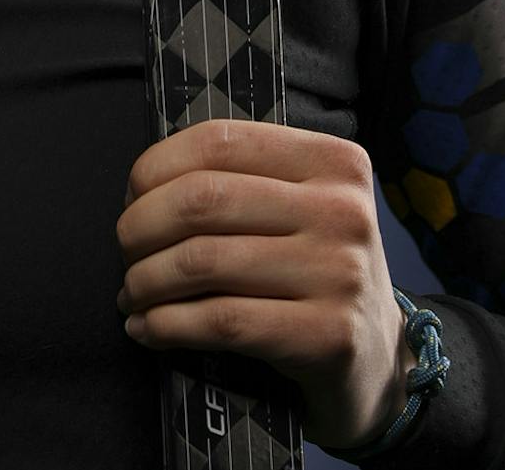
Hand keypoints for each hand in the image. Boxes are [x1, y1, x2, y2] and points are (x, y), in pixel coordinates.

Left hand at [116, 118, 410, 453]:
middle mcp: (341, 209)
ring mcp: (340, 273)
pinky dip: (167, 325)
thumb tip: (141, 184)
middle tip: (125, 252)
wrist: (380, 362)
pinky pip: (222, 321)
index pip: (219, 141)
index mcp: (331, 161)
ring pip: (204, 261)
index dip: (155, 167)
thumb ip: (241, 180)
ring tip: (130, 294)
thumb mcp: (297, 208)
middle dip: (140, 227)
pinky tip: (147, 329)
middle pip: (203, 199)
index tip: (131, 198)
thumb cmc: (315, 272)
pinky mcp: (329, 336)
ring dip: (146, 280)